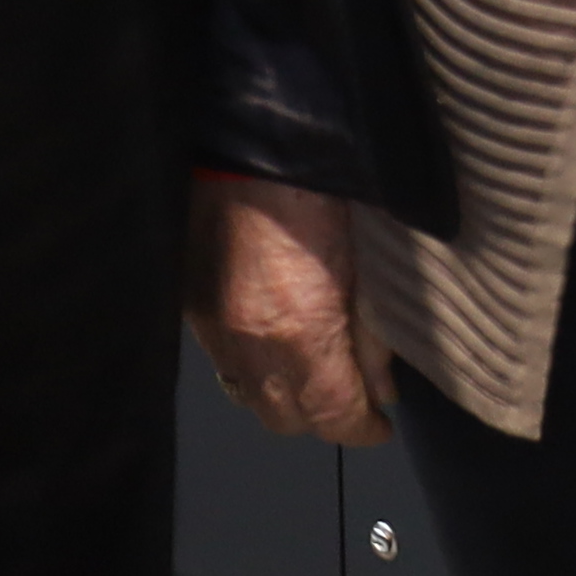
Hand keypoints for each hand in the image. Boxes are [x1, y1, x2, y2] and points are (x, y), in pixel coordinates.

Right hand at [190, 182, 391, 443]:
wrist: (247, 145)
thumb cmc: (316, 188)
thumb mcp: (367, 261)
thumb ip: (374, 334)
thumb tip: (384, 386)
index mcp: (301, 330)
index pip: (332, 416)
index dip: (361, 429)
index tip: (379, 426)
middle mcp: (249, 342)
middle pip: (288, 419)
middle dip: (324, 418)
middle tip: (355, 399)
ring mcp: (213, 330)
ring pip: (250, 398)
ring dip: (286, 398)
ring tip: (318, 375)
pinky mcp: (191, 311)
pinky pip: (225, 365)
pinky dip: (254, 369)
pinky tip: (278, 347)